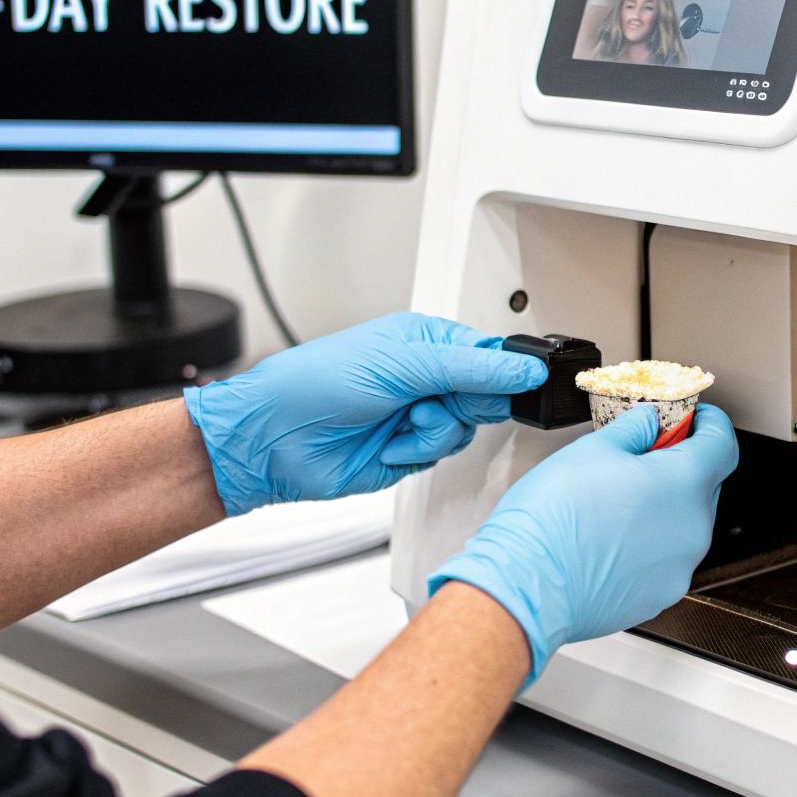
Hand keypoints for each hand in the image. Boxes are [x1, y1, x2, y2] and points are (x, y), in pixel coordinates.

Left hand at [183, 313, 546, 513]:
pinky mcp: (408, 451)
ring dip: (434, 431)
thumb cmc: (314, 384)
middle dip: (462, 404)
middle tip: (435, 403)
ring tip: (402, 422)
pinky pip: (441, 455)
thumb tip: (522, 368)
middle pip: (484, 394)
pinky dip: (418, 452)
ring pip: (465, 429)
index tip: (503, 386)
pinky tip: (390, 444)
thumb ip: (469, 367)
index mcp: (424, 341)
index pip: (487, 353)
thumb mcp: (401, 364)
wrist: (274, 440)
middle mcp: (424, 377)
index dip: (500, 372)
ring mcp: (416, 415)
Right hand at [428, 404, 739, 681]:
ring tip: (616, 502)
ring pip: (683, 525)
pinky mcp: (659, 596)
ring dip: (662, 508)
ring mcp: (678, 568)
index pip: (723, 445)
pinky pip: (664, 559)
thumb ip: (633, 429)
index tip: (695, 418)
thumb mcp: (594, 449)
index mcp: (684, 484)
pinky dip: (648, 544)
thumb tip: (647, 422)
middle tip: (644, 455)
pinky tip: (611, 538)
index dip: (711, 425)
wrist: (528, 586)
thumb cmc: (554, 519)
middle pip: (703, 486)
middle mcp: (693, 529)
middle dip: (679, 466)